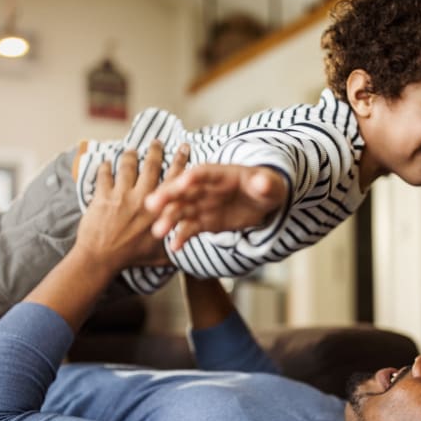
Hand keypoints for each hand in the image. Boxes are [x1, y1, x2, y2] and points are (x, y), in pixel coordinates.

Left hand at [74, 141, 188, 274]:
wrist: (101, 259)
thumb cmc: (129, 258)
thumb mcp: (157, 255)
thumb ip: (170, 250)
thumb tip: (180, 252)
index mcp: (158, 210)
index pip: (173, 181)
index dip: (180, 162)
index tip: (183, 148)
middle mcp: (142, 199)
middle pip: (150, 166)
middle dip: (155, 151)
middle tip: (156, 142)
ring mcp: (121, 196)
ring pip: (127, 166)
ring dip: (129, 156)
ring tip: (130, 151)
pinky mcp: (103, 197)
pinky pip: (104, 176)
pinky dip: (105, 168)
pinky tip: (105, 164)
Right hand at [144, 164, 287, 250]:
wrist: (263, 202)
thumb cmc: (266, 186)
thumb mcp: (269, 184)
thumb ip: (265, 184)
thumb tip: (263, 183)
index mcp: (220, 173)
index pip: (203, 173)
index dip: (192, 176)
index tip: (181, 183)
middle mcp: (205, 188)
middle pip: (183, 190)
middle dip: (168, 196)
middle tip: (151, 204)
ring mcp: (202, 205)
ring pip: (181, 211)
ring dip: (168, 220)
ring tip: (158, 232)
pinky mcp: (203, 222)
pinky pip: (189, 229)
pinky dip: (181, 238)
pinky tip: (174, 248)